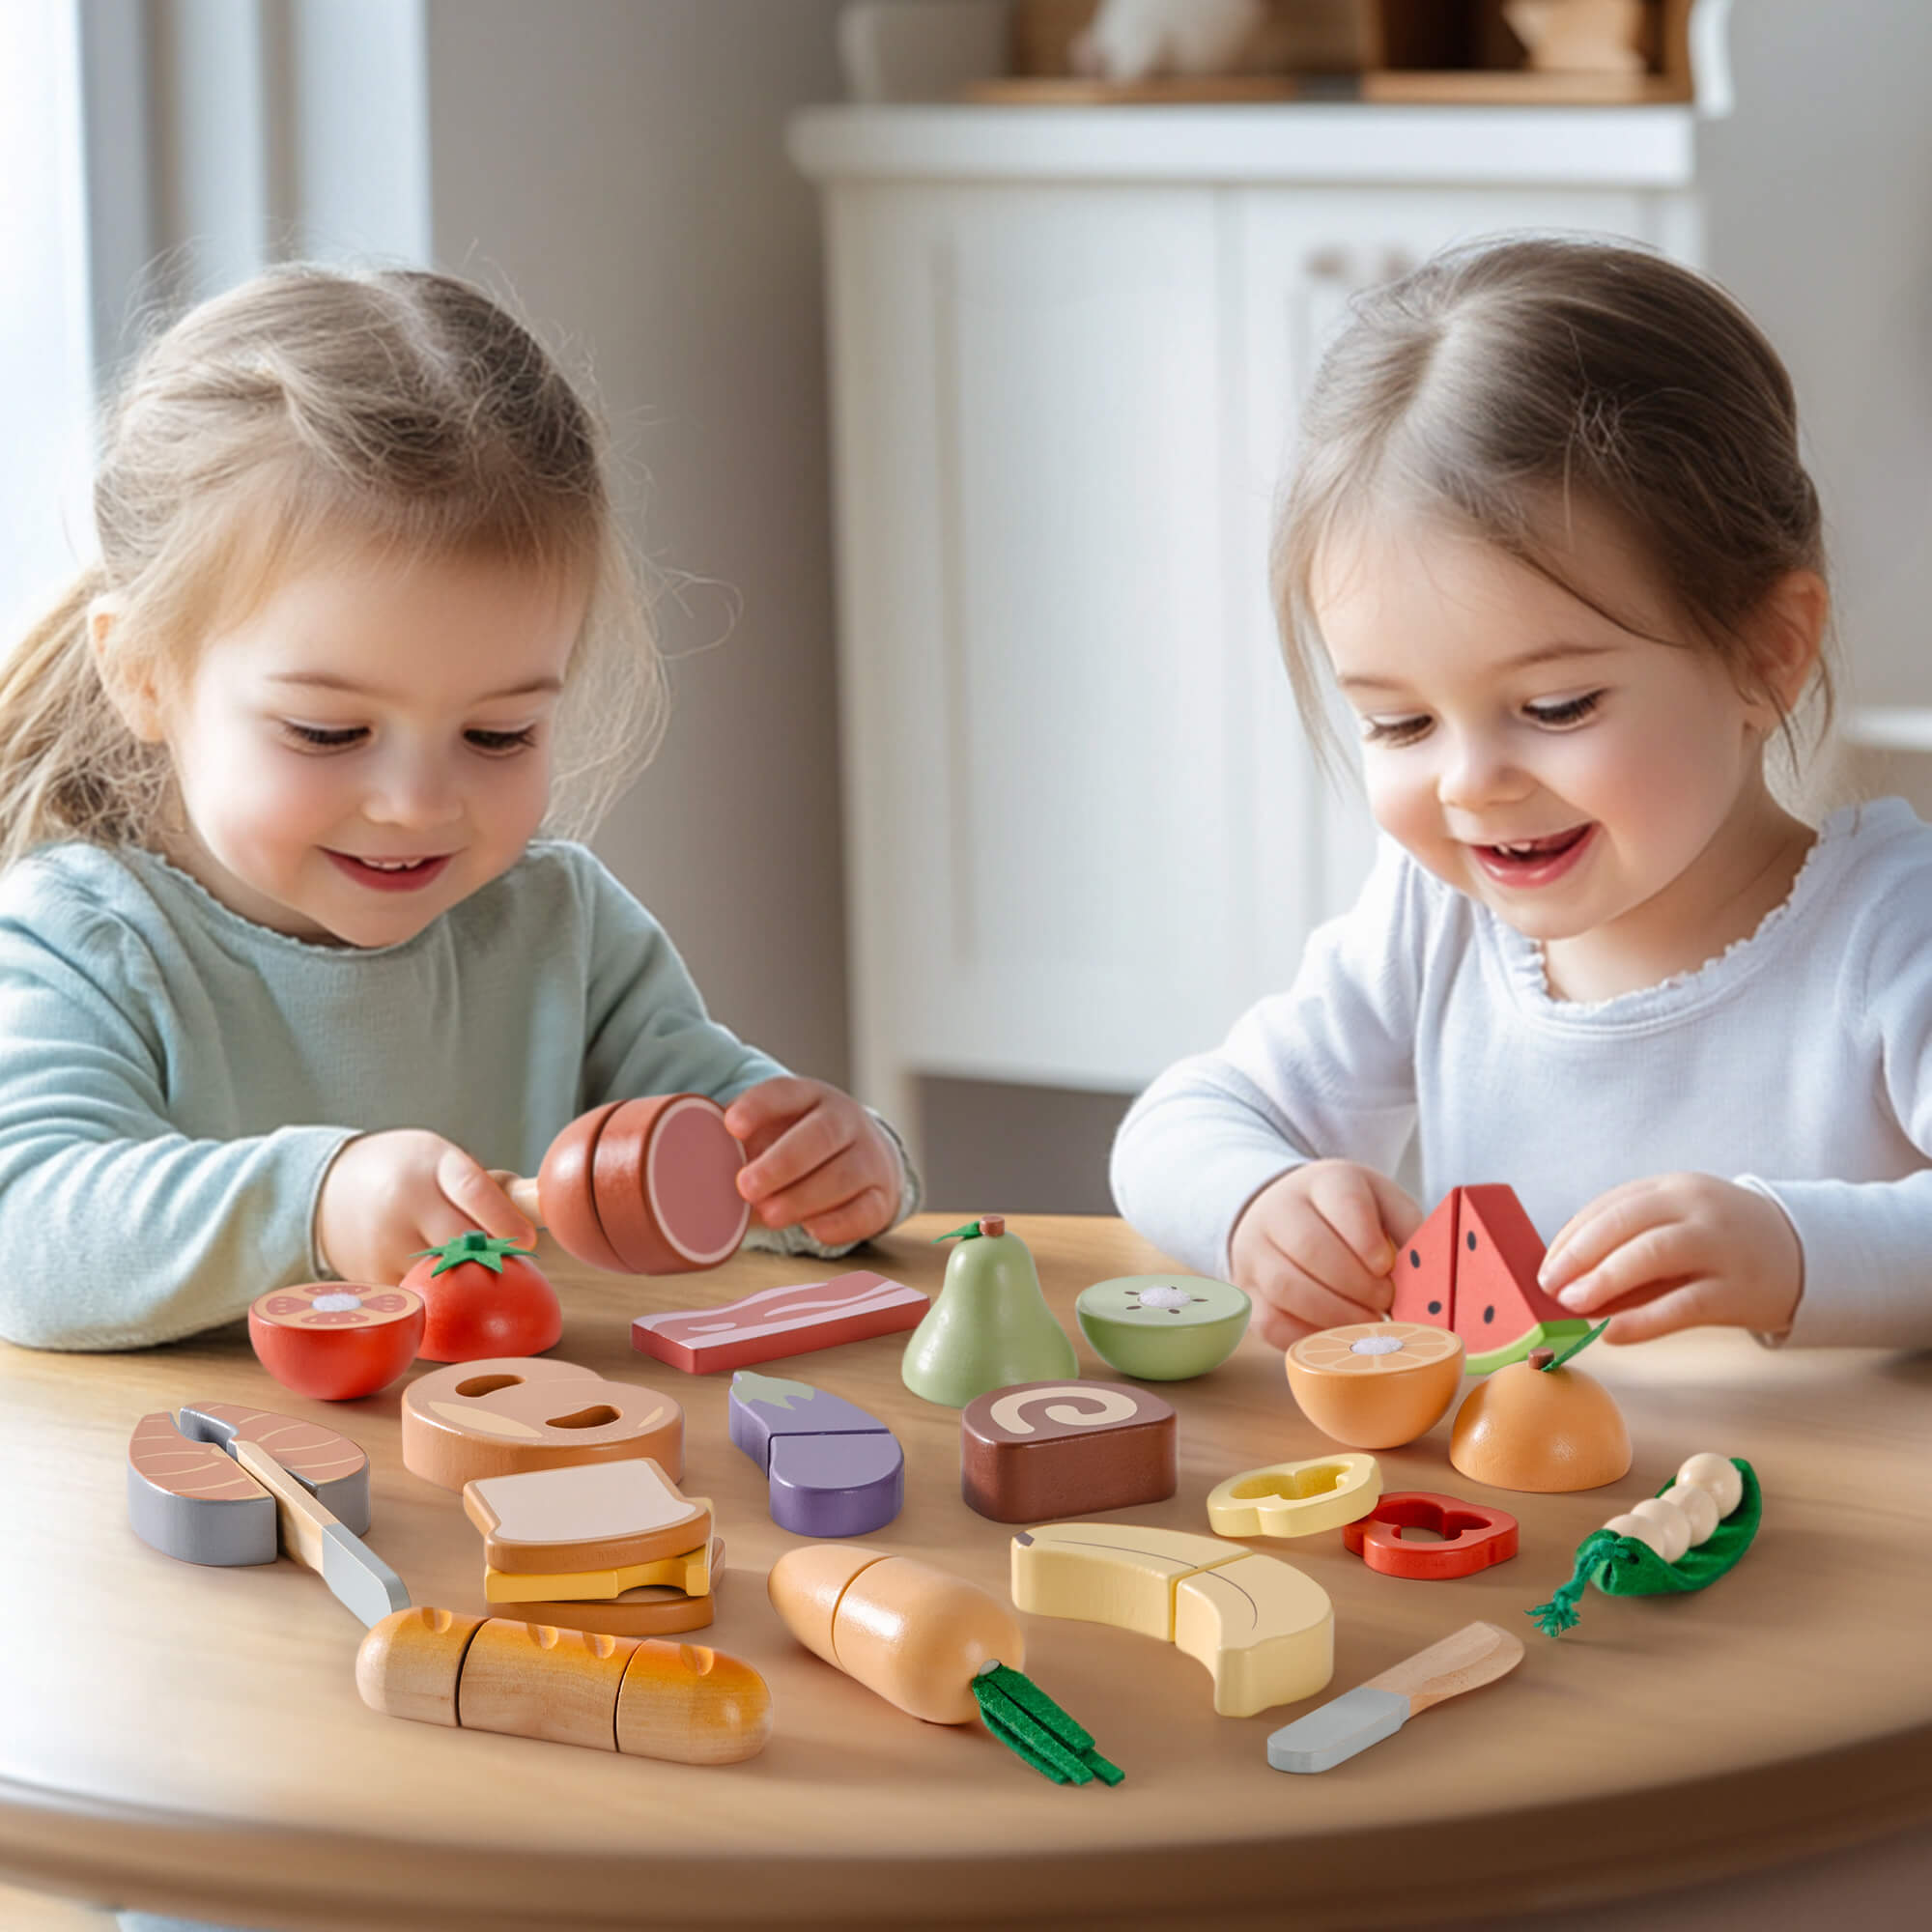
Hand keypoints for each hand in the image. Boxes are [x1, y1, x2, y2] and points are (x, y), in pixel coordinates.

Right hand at [314, 1130, 535, 1286]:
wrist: (330, 1185)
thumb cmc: (407, 1171)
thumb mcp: (441, 1159)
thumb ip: (483, 1186)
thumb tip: (532, 1215)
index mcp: (433, 1164)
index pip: (472, 1190)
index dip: (502, 1218)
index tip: (526, 1240)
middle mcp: (404, 1201)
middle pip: (460, 1240)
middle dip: (489, 1253)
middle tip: (505, 1260)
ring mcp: (384, 1241)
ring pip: (441, 1273)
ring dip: (463, 1277)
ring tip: (469, 1267)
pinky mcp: (371, 1275)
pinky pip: (418, 1293)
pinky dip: (436, 1293)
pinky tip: (439, 1281)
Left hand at [724, 1077, 901, 1247]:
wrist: (865, 1157)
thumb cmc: (801, 1144)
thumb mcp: (774, 1128)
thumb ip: (741, 1141)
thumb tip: (695, 1163)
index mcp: (811, 1096)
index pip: (785, 1092)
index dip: (759, 1107)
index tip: (732, 1127)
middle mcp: (846, 1120)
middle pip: (822, 1135)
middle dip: (782, 1163)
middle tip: (745, 1187)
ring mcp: (870, 1157)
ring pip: (844, 1175)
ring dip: (804, 1198)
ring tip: (769, 1215)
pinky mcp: (882, 1196)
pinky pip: (866, 1210)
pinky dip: (839, 1223)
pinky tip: (811, 1229)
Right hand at [1229, 1160, 1422, 1350]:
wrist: (1282, 1212)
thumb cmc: (1346, 1216)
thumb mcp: (1382, 1204)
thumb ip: (1409, 1230)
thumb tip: (1430, 1276)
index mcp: (1322, 1181)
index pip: (1342, 1201)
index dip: (1367, 1239)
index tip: (1387, 1265)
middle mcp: (1278, 1210)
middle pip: (1310, 1247)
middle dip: (1357, 1285)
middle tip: (1385, 1302)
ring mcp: (1254, 1250)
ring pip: (1286, 1287)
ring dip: (1335, 1314)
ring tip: (1366, 1322)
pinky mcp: (1246, 1290)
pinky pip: (1270, 1322)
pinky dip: (1308, 1336)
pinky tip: (1337, 1336)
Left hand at [1538, 1173, 1802, 1343]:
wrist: (1805, 1254)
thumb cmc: (1721, 1242)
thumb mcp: (1680, 1223)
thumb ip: (1631, 1242)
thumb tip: (1568, 1278)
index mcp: (1675, 1188)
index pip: (1611, 1205)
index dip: (1572, 1236)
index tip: (1545, 1265)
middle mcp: (1698, 1209)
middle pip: (1627, 1223)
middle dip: (1580, 1254)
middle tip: (1550, 1286)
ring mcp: (1721, 1247)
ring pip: (1654, 1255)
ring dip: (1605, 1279)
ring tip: (1573, 1304)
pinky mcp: (1738, 1290)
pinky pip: (1683, 1305)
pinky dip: (1642, 1320)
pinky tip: (1612, 1332)